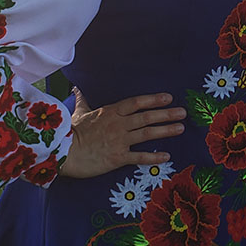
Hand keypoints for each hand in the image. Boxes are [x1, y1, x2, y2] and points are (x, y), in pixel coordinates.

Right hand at [59, 89, 186, 178]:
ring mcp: (120, 140)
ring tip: (180, 128)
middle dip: (167, 114)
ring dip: (166, 130)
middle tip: (183, 112)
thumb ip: (82, 101)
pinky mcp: (118, 157)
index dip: (154, 99)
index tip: (168, 97)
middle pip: (147, 116)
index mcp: (111, 112)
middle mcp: (119, 124)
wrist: (63, 152)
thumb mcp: (78, 113)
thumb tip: (76, 88)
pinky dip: (154, 157)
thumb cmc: (70, 133)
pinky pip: (140, 157)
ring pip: (147, 133)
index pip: (137, 102)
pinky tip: (167, 156)